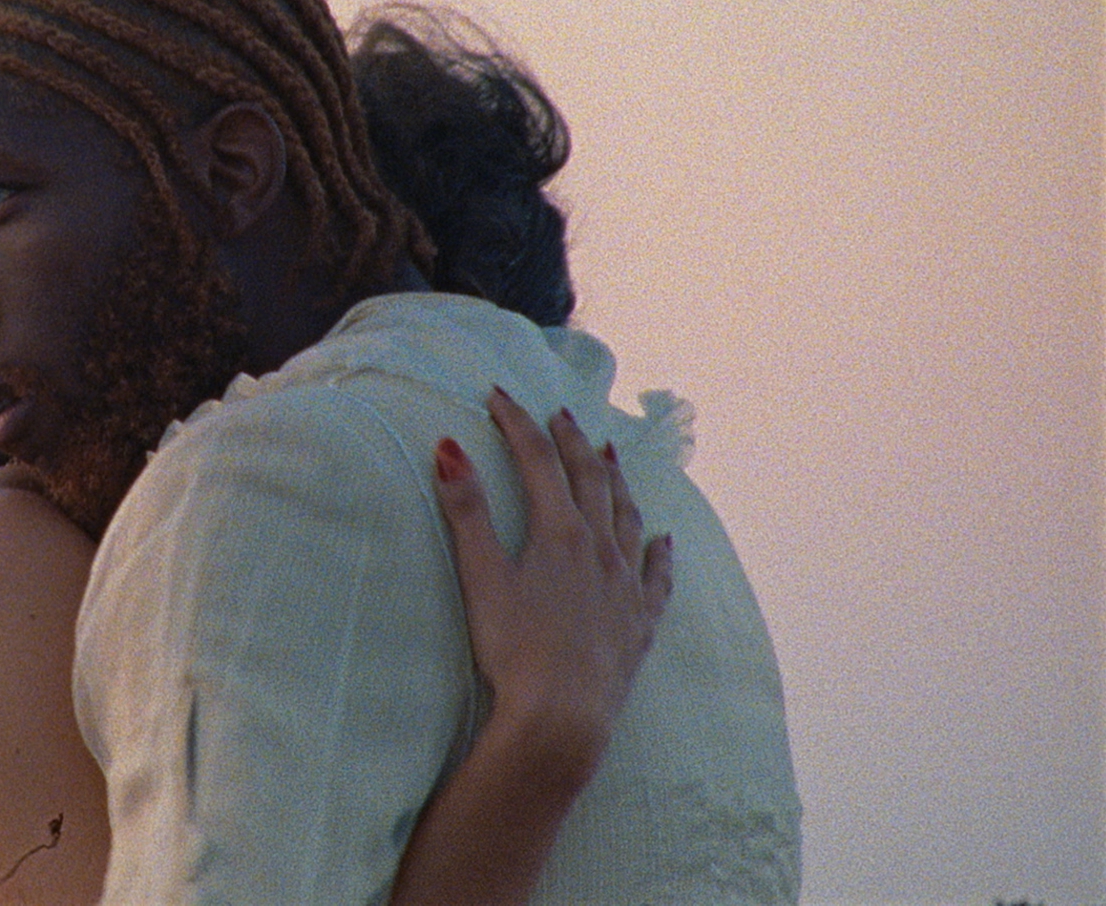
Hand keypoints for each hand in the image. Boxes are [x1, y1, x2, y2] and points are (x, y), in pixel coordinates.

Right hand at [433, 389, 672, 791]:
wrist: (563, 715)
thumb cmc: (514, 648)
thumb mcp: (482, 577)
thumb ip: (466, 511)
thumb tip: (447, 448)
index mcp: (559, 532)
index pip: (537, 460)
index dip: (516, 423)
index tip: (497, 396)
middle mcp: (601, 547)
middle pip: (589, 478)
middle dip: (571, 442)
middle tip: (559, 415)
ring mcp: (627, 583)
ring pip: (628, 516)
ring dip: (617, 480)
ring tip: (610, 455)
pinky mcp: (641, 620)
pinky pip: (658, 576)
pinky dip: (660, 551)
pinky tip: (664, 539)